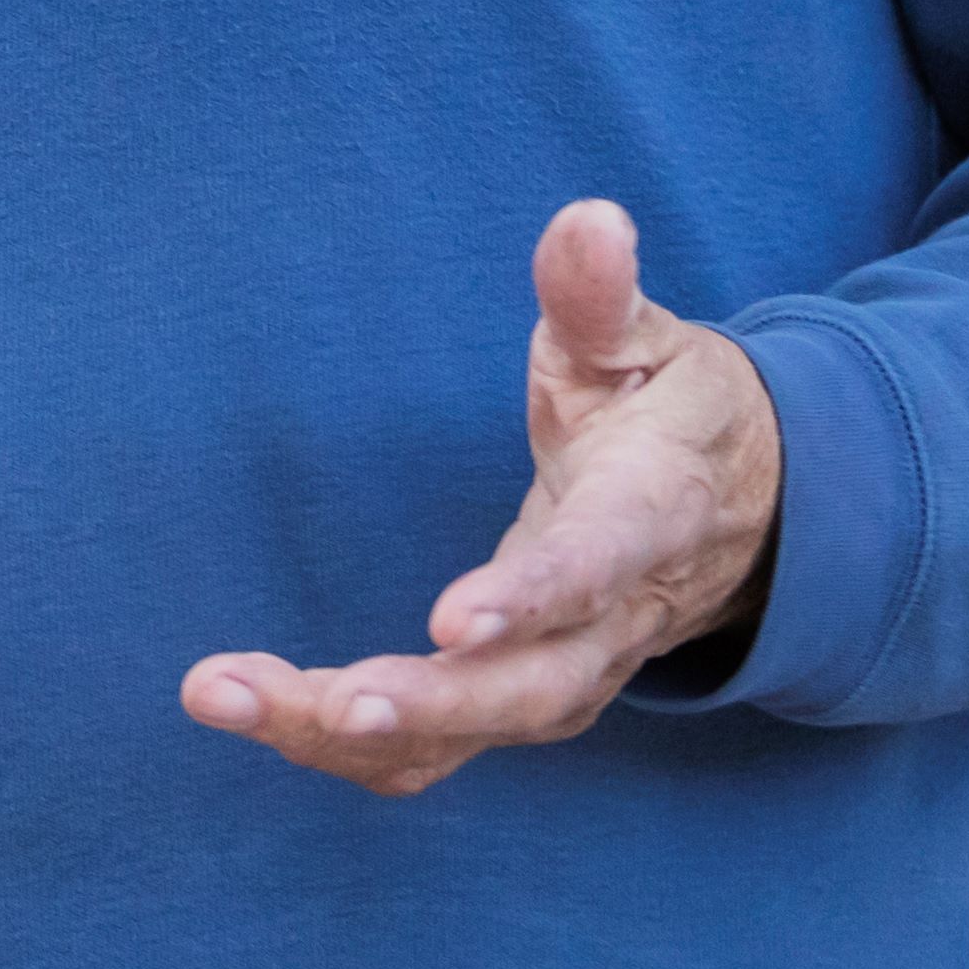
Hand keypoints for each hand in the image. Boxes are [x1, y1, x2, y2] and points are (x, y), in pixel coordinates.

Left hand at [181, 198, 787, 798]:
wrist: (743, 507)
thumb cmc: (669, 406)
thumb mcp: (645, 339)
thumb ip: (598, 295)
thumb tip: (588, 219)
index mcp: (647, 519)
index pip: (595, 566)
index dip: (531, 597)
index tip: (450, 620)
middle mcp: (612, 621)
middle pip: (528, 693)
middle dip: (425, 704)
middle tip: (321, 700)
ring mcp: (569, 674)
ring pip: (471, 735)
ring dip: (348, 732)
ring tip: (225, 696)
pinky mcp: (520, 696)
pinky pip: (437, 749)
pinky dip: (347, 746)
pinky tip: (255, 710)